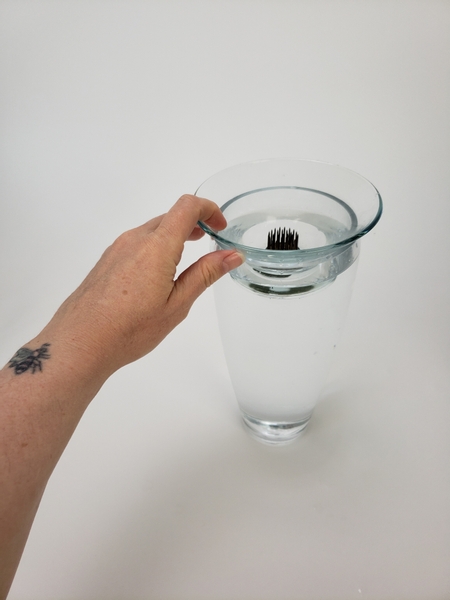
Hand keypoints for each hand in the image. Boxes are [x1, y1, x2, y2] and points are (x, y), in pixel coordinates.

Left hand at [41, 194, 242, 374]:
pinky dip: (156, 246)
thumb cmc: (129, 328)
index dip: (209, 209)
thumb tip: (231, 255)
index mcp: (156, 246)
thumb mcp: (177, 304)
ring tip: (186, 260)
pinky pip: (137, 242)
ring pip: (152, 229)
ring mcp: (117, 248)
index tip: (220, 226)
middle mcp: (134, 239)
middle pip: (170, 216)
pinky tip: (158, 274)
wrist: (80, 343)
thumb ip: (205, 274)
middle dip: (194, 224)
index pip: (187, 207)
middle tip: (210, 243)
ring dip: (174, 235)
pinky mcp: (107, 260)